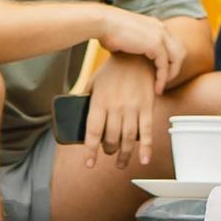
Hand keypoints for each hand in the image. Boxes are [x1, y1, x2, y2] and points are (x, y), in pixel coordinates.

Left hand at [83, 54, 161, 168]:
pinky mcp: (147, 107)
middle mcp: (116, 106)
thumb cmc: (112, 71)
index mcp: (100, 101)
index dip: (90, 151)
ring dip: (124, 155)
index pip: (93, 132)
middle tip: (108, 151)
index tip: (89, 164)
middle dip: (108, 150)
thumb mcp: (94, 82)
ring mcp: (133, 108)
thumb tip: (73, 114)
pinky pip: (147, 132)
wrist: (136, 56)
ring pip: (128, 139)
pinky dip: (146, 148)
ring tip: (121, 163)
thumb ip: (86, 99)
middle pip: (111, 138)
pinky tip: (144, 160)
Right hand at [98, 8, 183, 90]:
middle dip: (174, 69)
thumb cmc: (106, 31)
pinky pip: (165, 65)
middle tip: (163, 82)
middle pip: (180, 51)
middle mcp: (161, 28)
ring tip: (160, 87)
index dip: (169, 62)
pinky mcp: (155, 44)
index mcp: (155, 25)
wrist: (102, 23)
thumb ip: (135, 45)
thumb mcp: (126, 37)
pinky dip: (162, 78)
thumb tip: (130, 55)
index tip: (159, 75)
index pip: (172, 45)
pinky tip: (156, 88)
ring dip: (171, 75)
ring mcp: (160, 35)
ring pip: (177, 59)